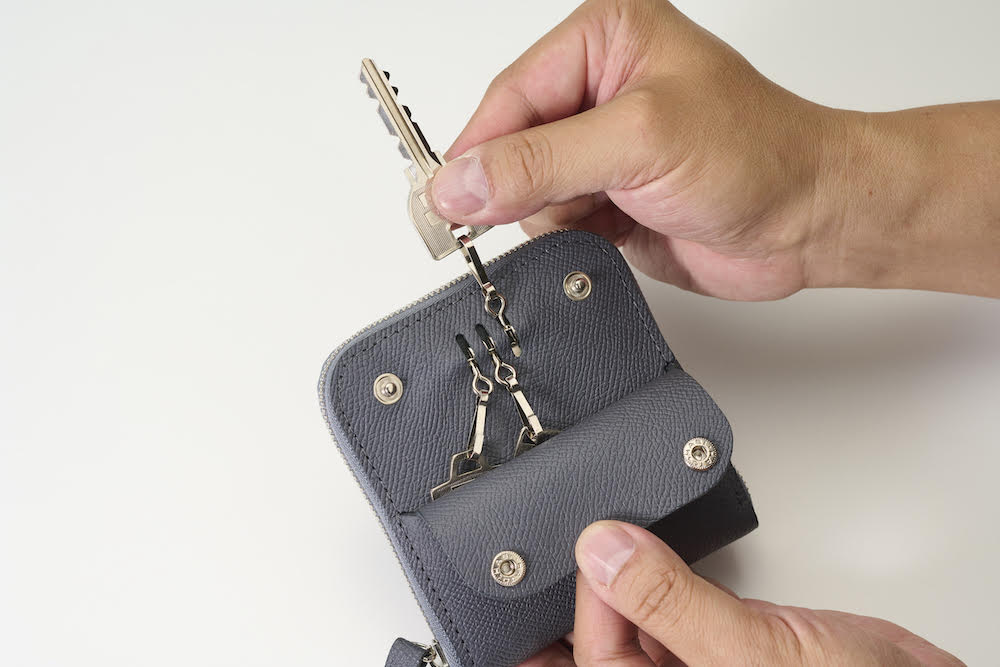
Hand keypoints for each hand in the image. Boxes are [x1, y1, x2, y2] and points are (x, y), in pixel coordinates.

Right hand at [429, 0, 999, 298]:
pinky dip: (567, 238)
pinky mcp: (606, 198)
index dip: (477, 148)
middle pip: (510, 142)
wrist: (809, 221)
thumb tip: (462, 183)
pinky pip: (551, 223)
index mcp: (605, 40)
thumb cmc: (758, 154)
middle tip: (542, 208)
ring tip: (606, 211)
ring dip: (551, 214)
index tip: (447, 199)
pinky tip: (610, 231)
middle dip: (517, 183)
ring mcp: (600, 149)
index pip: (512, 94)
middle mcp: (597, 89)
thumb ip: (542, 162)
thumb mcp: (639, 141)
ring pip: (525, 190)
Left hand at [519, 521, 962, 666]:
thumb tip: (605, 552)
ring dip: (628, 571)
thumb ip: (672, 604)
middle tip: (590, 527)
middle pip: (607, 634)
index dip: (588, 599)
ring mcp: (703, 661)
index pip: (595, 654)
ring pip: (640, 611)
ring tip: (619, 524)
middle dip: (597, 583)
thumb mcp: (749, 654)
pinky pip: (678, 598)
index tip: (599, 547)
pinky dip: (666, 568)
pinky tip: (657, 543)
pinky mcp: (729, 634)